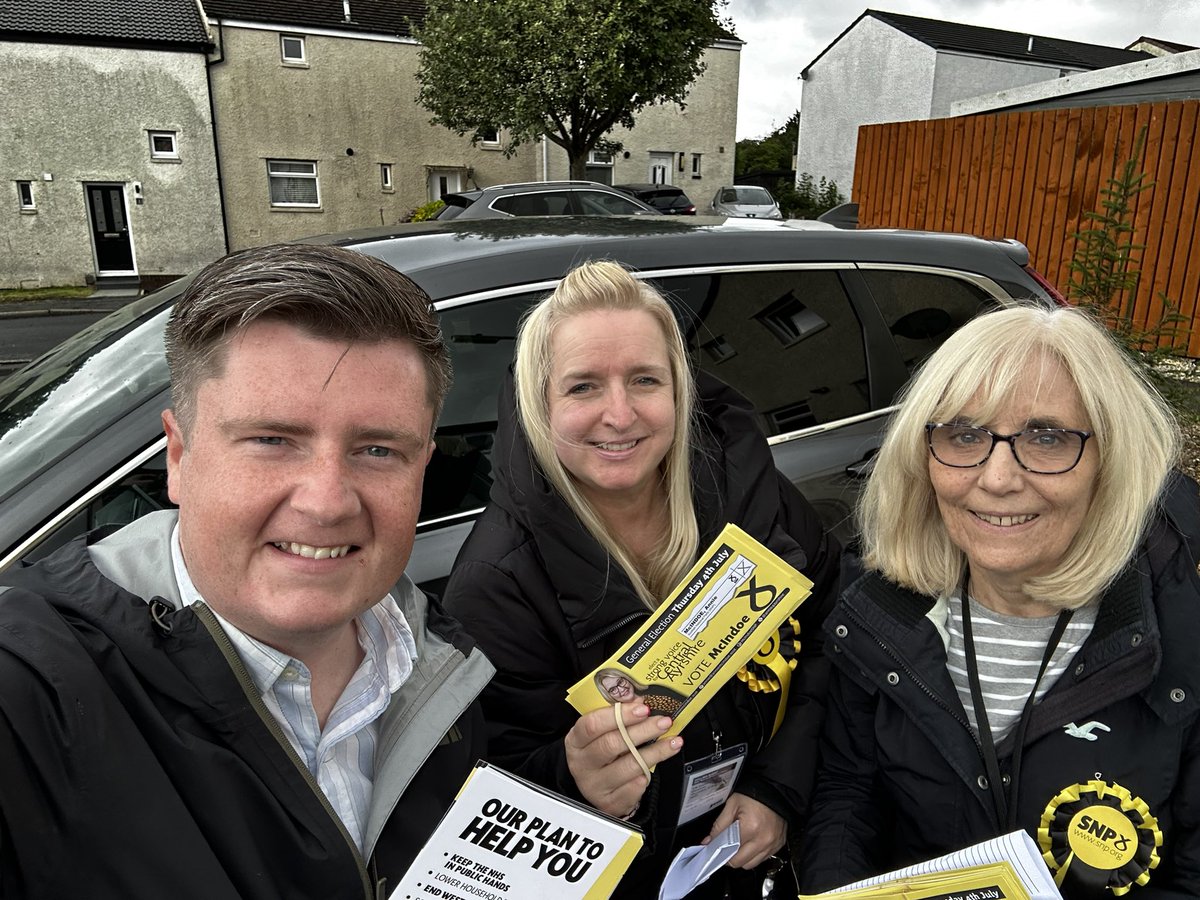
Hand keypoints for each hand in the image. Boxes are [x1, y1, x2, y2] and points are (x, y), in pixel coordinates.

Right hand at [564, 703, 682, 817]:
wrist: (595, 784)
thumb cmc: (600, 750)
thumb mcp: (602, 730)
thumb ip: (617, 713)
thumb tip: (639, 699)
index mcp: (576, 741)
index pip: (592, 725)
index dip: (619, 715)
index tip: (643, 708)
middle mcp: (581, 764)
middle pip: (612, 744)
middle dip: (643, 731)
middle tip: (664, 722)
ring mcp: (594, 786)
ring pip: (628, 766)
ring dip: (655, 752)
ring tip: (674, 742)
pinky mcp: (609, 803)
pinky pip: (633, 788)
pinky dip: (646, 777)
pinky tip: (655, 768)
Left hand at [703, 792, 785, 868]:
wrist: (774, 790)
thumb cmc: (754, 795)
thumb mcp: (732, 805)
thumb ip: (719, 825)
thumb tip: (708, 841)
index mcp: (750, 828)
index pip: (729, 852)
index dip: (719, 852)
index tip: (715, 848)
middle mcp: (763, 840)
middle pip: (740, 862)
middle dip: (729, 857)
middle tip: (725, 847)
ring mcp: (772, 844)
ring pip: (751, 864)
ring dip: (742, 858)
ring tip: (739, 843)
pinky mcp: (778, 845)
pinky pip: (763, 859)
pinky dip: (754, 854)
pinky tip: (751, 842)